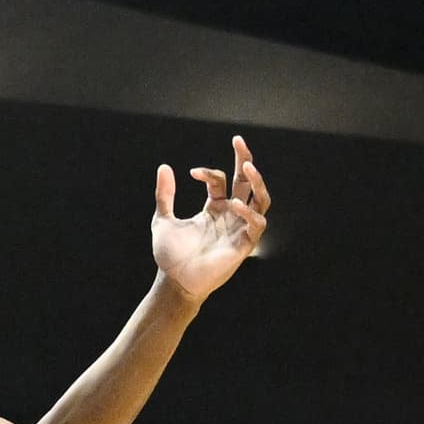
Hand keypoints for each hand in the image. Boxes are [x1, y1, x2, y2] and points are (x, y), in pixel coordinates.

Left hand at [152, 137, 268, 306]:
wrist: (174, 282)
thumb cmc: (170, 256)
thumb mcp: (163, 220)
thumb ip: (165, 195)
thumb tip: (163, 166)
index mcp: (214, 208)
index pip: (221, 181)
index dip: (209, 173)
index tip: (192, 172)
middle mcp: (230, 215)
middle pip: (246, 183)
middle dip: (245, 161)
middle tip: (238, 141)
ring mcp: (239, 228)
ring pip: (260, 199)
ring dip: (257, 182)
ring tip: (247, 166)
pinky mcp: (244, 244)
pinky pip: (257, 224)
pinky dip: (248, 212)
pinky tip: (233, 204)